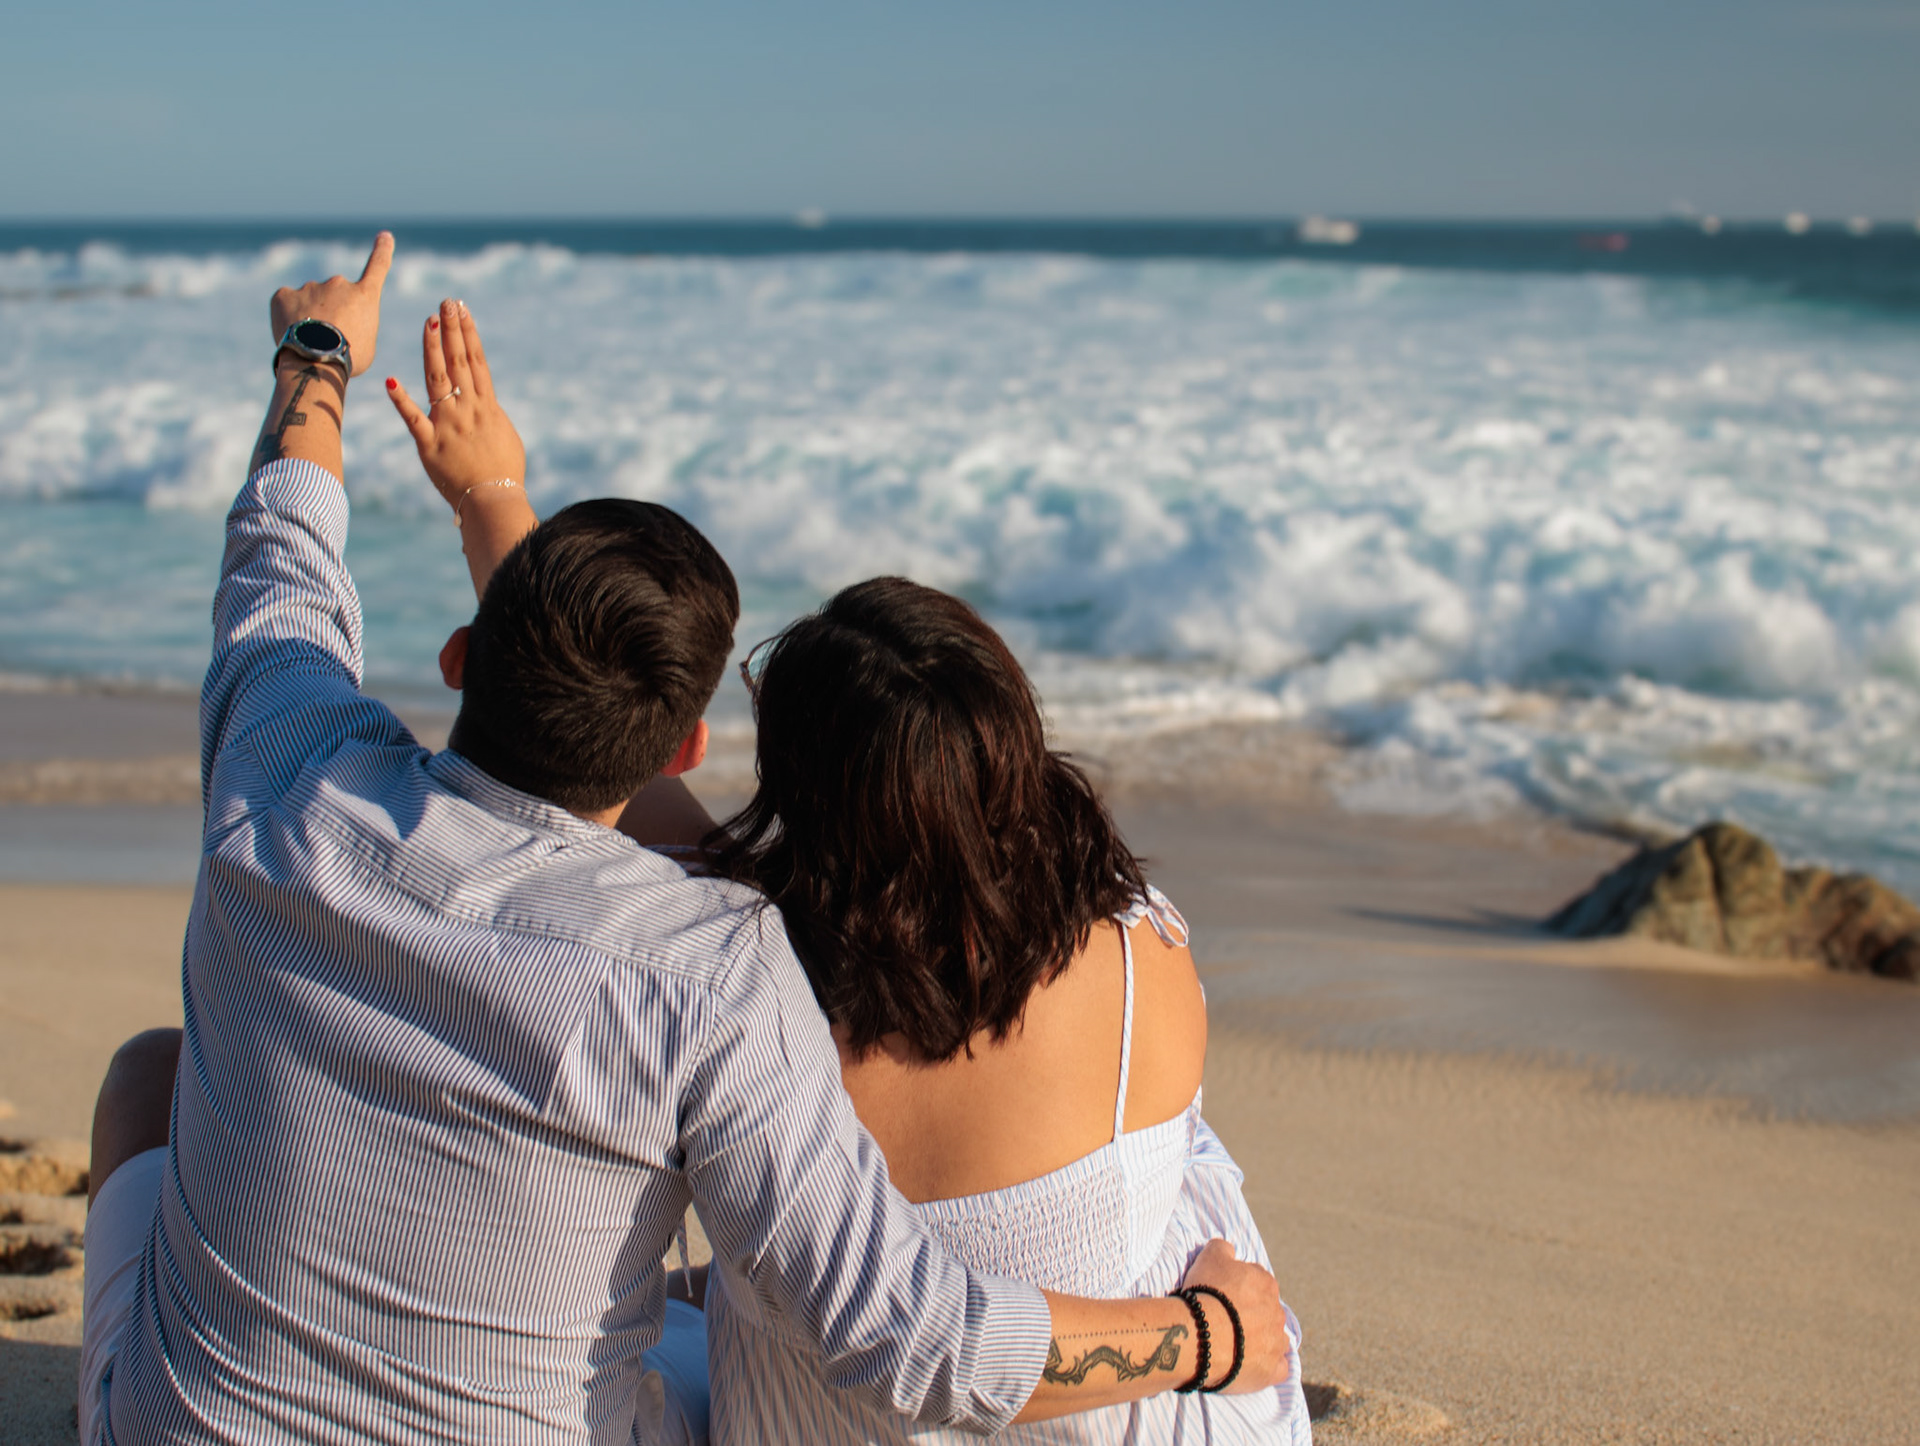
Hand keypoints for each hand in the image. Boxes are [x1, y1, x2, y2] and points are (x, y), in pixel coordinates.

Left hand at [269, 233, 392, 377]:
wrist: (316, 361)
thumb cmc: (349, 360)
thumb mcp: (367, 346)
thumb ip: (358, 326)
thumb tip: (341, 322)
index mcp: (365, 296)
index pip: (377, 266)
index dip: (382, 250)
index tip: (384, 236)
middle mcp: (339, 284)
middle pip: (336, 295)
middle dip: (333, 312)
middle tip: (330, 341)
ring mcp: (310, 286)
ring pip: (310, 301)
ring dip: (310, 317)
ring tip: (310, 343)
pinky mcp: (284, 294)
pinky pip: (287, 302)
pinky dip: (288, 315)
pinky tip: (291, 332)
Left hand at [386, 298, 527, 514]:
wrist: (493, 500)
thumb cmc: (503, 473)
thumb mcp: (504, 436)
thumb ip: (490, 415)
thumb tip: (483, 400)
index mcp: (487, 407)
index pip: (476, 362)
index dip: (469, 333)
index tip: (462, 310)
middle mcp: (468, 410)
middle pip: (459, 362)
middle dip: (452, 329)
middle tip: (445, 302)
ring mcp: (448, 424)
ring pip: (438, 379)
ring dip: (433, 348)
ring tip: (428, 321)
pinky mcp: (429, 444)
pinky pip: (413, 419)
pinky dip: (402, 401)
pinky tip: (390, 381)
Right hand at [1178, 1240, 1290, 1393]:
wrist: (1202, 1334)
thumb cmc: (1207, 1293)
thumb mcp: (1210, 1257)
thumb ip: (1223, 1248)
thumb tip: (1229, 1250)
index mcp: (1266, 1283)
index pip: (1259, 1284)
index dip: (1240, 1292)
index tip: (1224, 1298)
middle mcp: (1277, 1312)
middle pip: (1268, 1312)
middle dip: (1251, 1317)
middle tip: (1226, 1323)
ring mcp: (1277, 1342)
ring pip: (1276, 1340)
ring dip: (1263, 1342)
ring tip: (1238, 1347)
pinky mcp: (1273, 1370)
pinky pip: (1279, 1369)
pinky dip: (1271, 1367)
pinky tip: (1254, 1366)